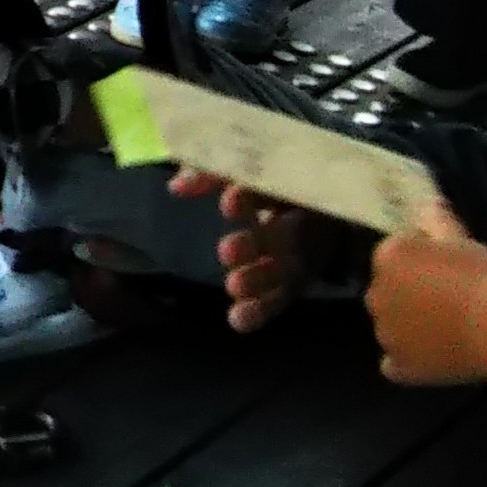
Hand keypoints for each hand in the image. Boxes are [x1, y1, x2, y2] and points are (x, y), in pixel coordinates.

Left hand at [172, 169, 325, 333]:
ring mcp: (309, 248)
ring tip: (234, 289)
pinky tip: (239, 322)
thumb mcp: (232, 164)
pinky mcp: (300, 274)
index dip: (253, 197)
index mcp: (294, 179)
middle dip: (260, 243)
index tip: (228, 205)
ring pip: (291, 268)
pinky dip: (263, 309)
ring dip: (263, 281)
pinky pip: (286, 293)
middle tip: (226, 252)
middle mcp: (310, 214)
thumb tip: (176, 188)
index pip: (279, 186)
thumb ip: (206, 172)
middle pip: (292, 231)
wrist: (288, 185)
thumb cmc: (254, 169)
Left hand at [366, 204, 486, 384]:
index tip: (448, 270)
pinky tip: (430, 359)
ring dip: (408, 326)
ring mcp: (386, 333)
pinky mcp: (402, 366)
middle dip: (409, 293)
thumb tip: (429, 202)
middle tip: (448, 300)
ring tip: (447, 329)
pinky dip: (407, 362)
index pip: (395, 255)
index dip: (422, 262)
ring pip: (389, 326)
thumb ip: (437, 219)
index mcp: (387, 257)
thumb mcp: (460, 238)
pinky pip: (393, 365)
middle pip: (388, 290)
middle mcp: (376, 293)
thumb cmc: (485, 274)